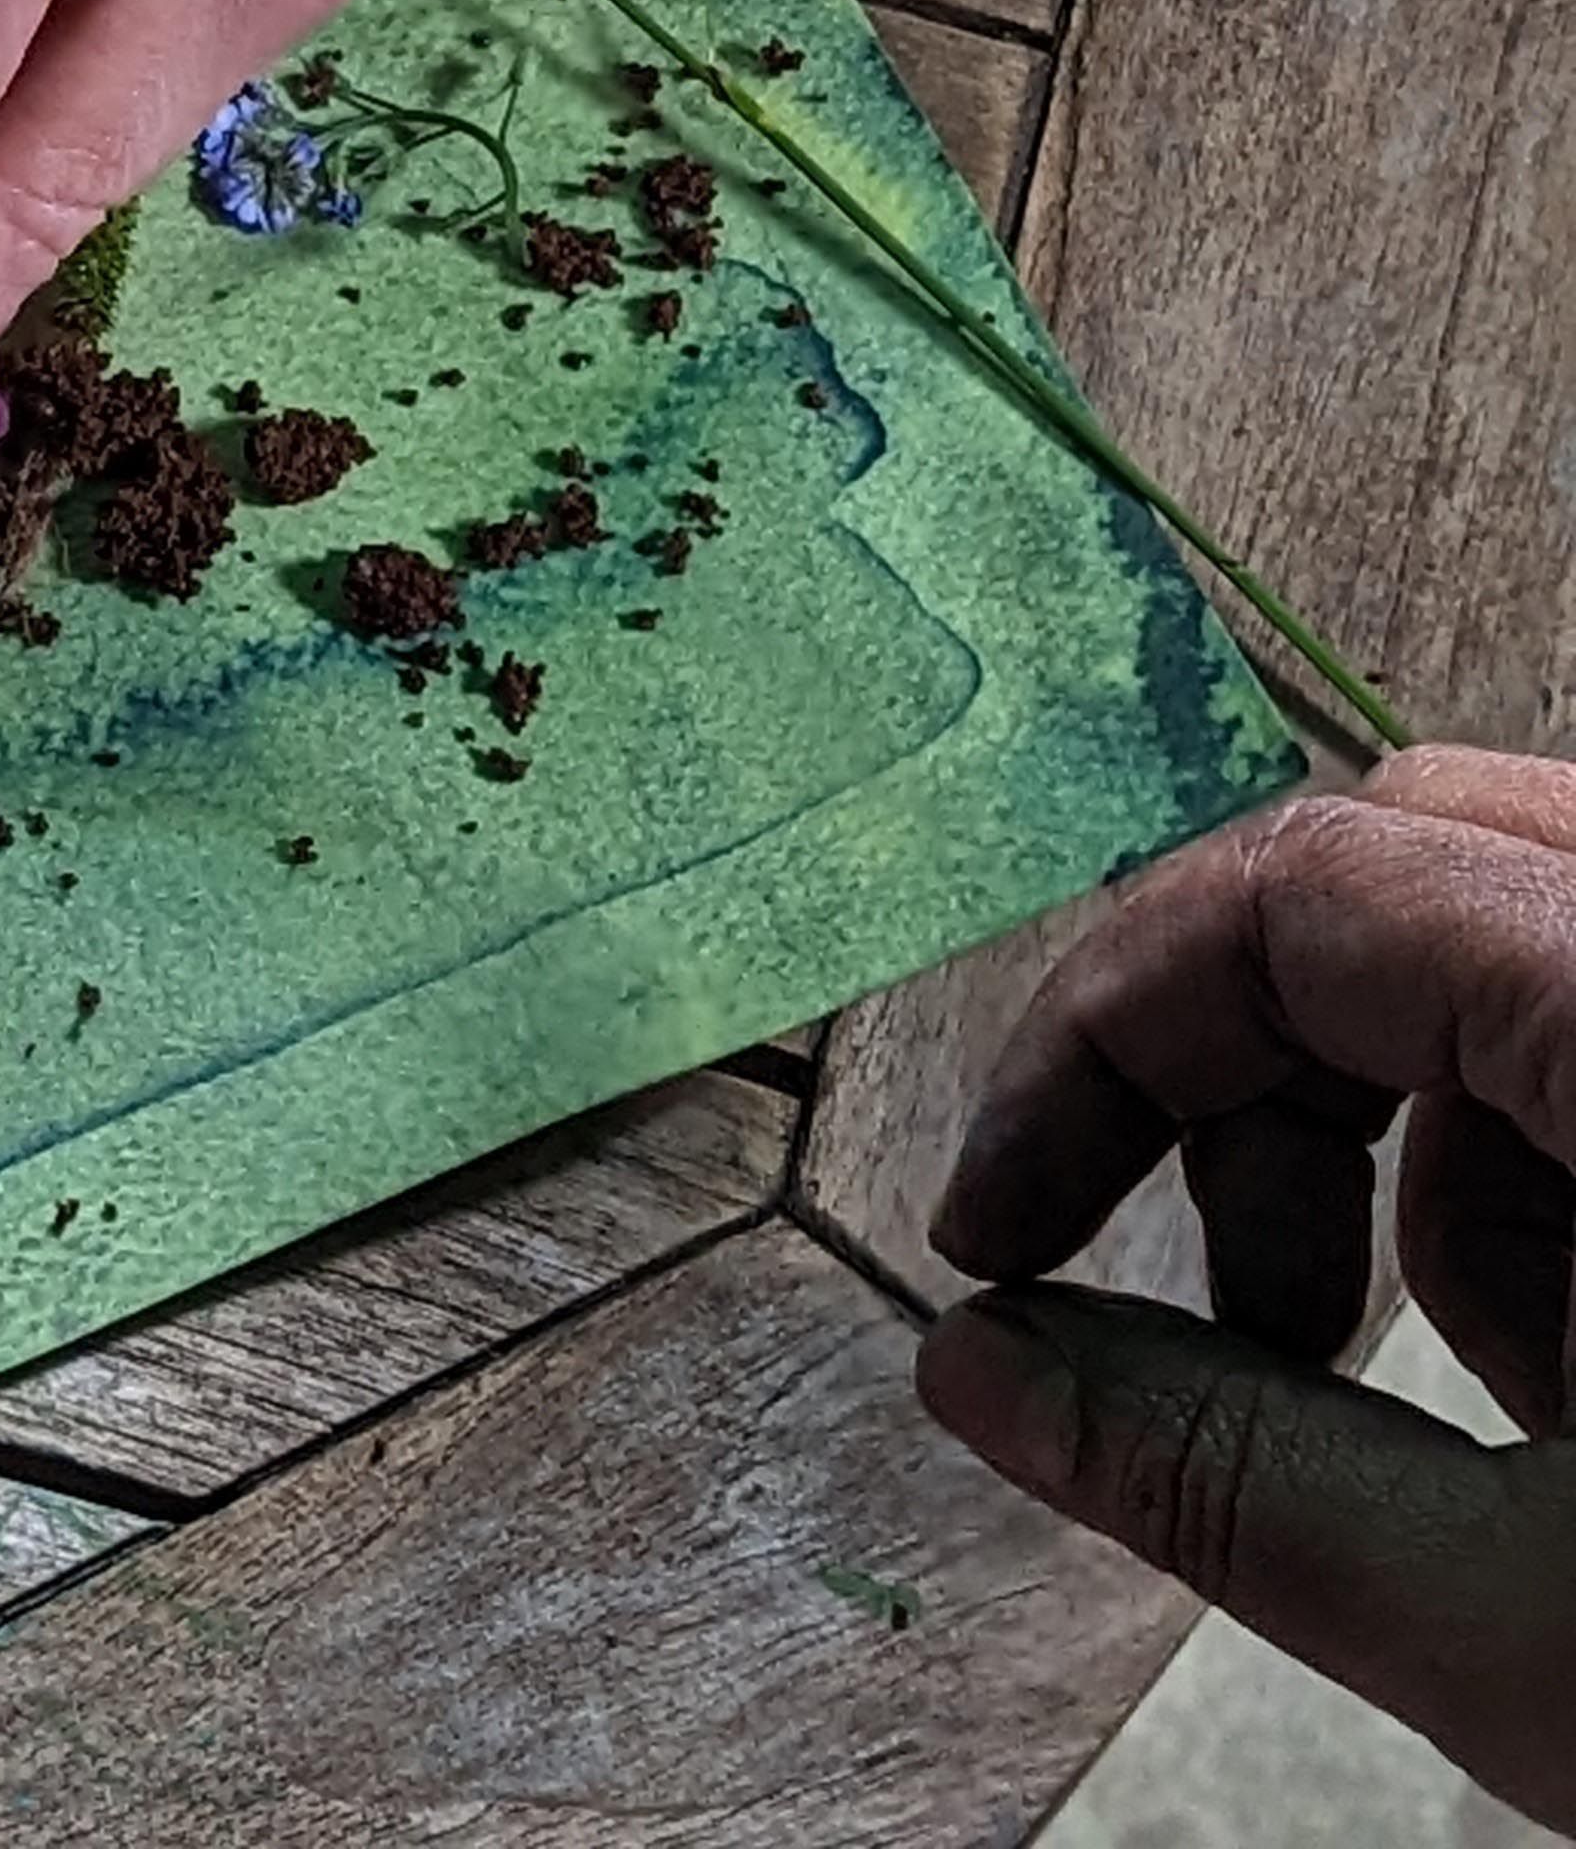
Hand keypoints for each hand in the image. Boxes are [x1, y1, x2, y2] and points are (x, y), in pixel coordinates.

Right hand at [919, 750, 1575, 1831]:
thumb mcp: (1537, 1633)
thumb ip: (1226, 1479)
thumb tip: (978, 1377)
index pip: (1302, 883)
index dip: (1102, 1035)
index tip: (999, 1216)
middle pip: (1397, 862)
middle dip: (1236, 1069)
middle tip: (1160, 1277)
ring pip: (1504, 944)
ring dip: (1399, 1153)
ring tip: (1397, 1391)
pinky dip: (1539, 1175)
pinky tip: (1567, 1396)